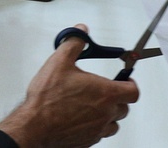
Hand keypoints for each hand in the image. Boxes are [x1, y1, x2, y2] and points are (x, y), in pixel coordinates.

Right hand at [0, 24, 138, 146]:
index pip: (133, 91)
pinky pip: (99, 134)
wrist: (34, 127)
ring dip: (108, 114)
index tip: (125, 80)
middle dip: (117, 98)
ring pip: (113, 123)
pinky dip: (95, 126)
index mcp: (105, 93)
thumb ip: (74, 43)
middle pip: (124, 107)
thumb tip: (81, 31)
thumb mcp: (60, 62)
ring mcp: (97, 130)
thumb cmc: (47, 99)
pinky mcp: (88, 141)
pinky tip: (81, 117)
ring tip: (93, 105)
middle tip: (104, 90)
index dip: (130, 83)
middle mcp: (105, 113)